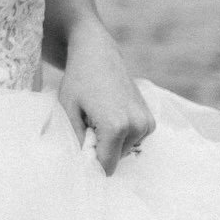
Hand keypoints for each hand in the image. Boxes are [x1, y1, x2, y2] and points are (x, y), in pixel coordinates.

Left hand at [59, 19, 154, 174]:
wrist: (98, 53)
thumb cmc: (78, 80)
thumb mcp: (69, 111)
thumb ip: (78, 141)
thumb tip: (86, 164)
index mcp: (116, 126)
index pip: (106, 166)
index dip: (90, 163)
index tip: (80, 149)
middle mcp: (136, 126)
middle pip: (116, 158)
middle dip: (100, 149)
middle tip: (87, 125)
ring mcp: (146, 123)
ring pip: (124, 150)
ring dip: (110, 142)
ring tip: (98, 117)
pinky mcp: (150, 120)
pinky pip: (133, 140)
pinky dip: (121, 135)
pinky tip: (110, 114)